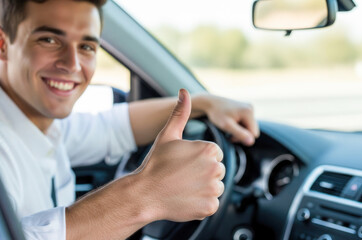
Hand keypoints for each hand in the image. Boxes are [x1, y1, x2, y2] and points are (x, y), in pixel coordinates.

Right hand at [136, 89, 225, 221]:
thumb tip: (184, 92)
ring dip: (204, 188)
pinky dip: (201, 203)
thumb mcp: (167, 135)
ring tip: (184, 186)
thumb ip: (181, 113)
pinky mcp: (210, 207)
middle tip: (183, 176)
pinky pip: (212, 203)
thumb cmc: (155, 164)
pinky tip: (186, 197)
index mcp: (209, 150)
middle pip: (217, 170)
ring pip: (216, 187)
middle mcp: (215, 168)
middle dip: (203, 173)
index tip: (185, 163)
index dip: (199, 158)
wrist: (144, 194)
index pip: (215, 154)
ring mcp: (213, 189)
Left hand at [195, 94, 258, 145]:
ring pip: (249, 127)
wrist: (210, 102)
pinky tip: (231, 122)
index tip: (231, 136)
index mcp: (248, 112)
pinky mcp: (245, 109)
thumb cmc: (216, 113)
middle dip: (242, 134)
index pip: (254, 133)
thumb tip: (251, 142)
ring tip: (229, 126)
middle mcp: (251, 108)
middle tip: (229, 132)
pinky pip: (246, 122)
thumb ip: (239, 134)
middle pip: (252, 130)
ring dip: (240, 130)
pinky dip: (239, 125)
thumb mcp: (227, 126)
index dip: (243, 138)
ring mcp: (249, 108)